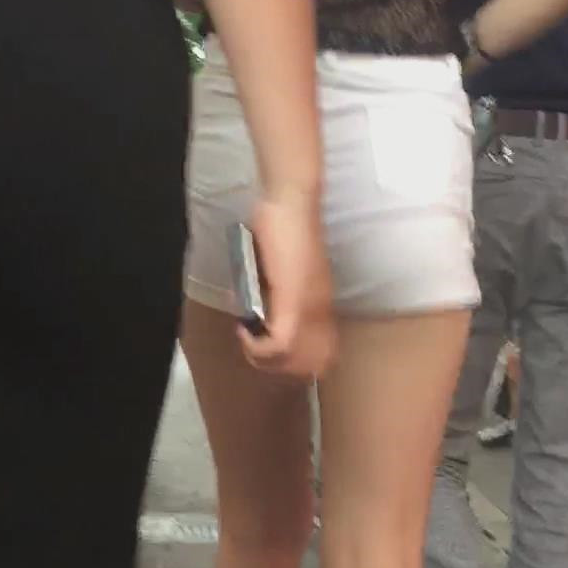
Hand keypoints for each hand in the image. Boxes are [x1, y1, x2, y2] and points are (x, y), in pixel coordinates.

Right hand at [238, 191, 335, 380]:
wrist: (290, 201)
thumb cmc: (283, 225)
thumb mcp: (282, 266)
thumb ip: (277, 289)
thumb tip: (260, 308)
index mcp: (320, 302)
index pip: (323, 353)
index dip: (295, 362)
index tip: (267, 346)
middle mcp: (320, 310)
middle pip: (313, 364)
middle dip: (278, 366)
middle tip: (254, 347)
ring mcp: (309, 306)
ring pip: (295, 359)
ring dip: (264, 359)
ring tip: (247, 340)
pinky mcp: (292, 300)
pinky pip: (280, 343)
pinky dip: (258, 347)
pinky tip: (243, 331)